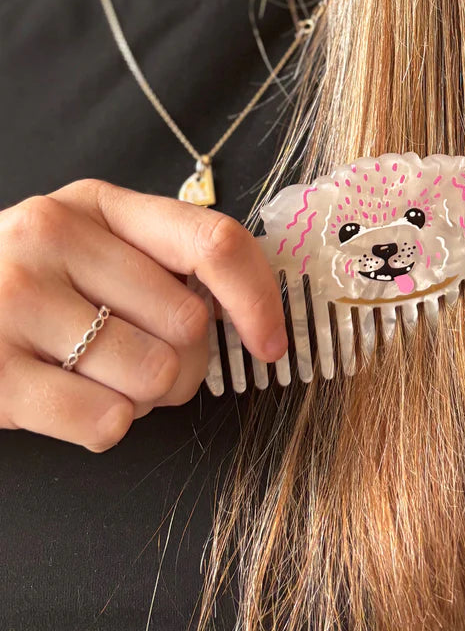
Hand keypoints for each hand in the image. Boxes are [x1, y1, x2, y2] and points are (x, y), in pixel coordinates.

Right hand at [0, 179, 287, 452]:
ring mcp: (14, 300)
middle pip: (190, 326)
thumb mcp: (94, 250)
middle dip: (182, 362)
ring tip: (94, 373)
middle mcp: (53, 236)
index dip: (259, 299)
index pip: (214, 241)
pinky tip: (65, 397)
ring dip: (141, 395)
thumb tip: (253, 318)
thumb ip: (167, 265)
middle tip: (136, 356)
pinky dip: (103, 425)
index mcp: (98, 205)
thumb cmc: (33, 289)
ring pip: (155, 377)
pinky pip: (106, 423)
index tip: (272, 343)